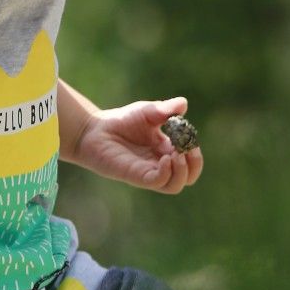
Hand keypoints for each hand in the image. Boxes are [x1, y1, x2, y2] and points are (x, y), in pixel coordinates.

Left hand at [73, 96, 202, 194]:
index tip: (191, 138)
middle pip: (188, 177)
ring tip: (177, 155)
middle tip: (188, 151)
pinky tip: (165, 158)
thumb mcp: (148, 111)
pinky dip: (167, 173)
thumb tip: (183, 104)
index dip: (195, 152)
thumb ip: (166, 110)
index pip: (190, 160)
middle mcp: (160, 165)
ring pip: (175, 185)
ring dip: (182, 172)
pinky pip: (158, 182)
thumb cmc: (121, 121)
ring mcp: (148, 172)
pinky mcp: (136, 176)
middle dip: (194, 165)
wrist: (95, 129)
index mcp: (166, 150)